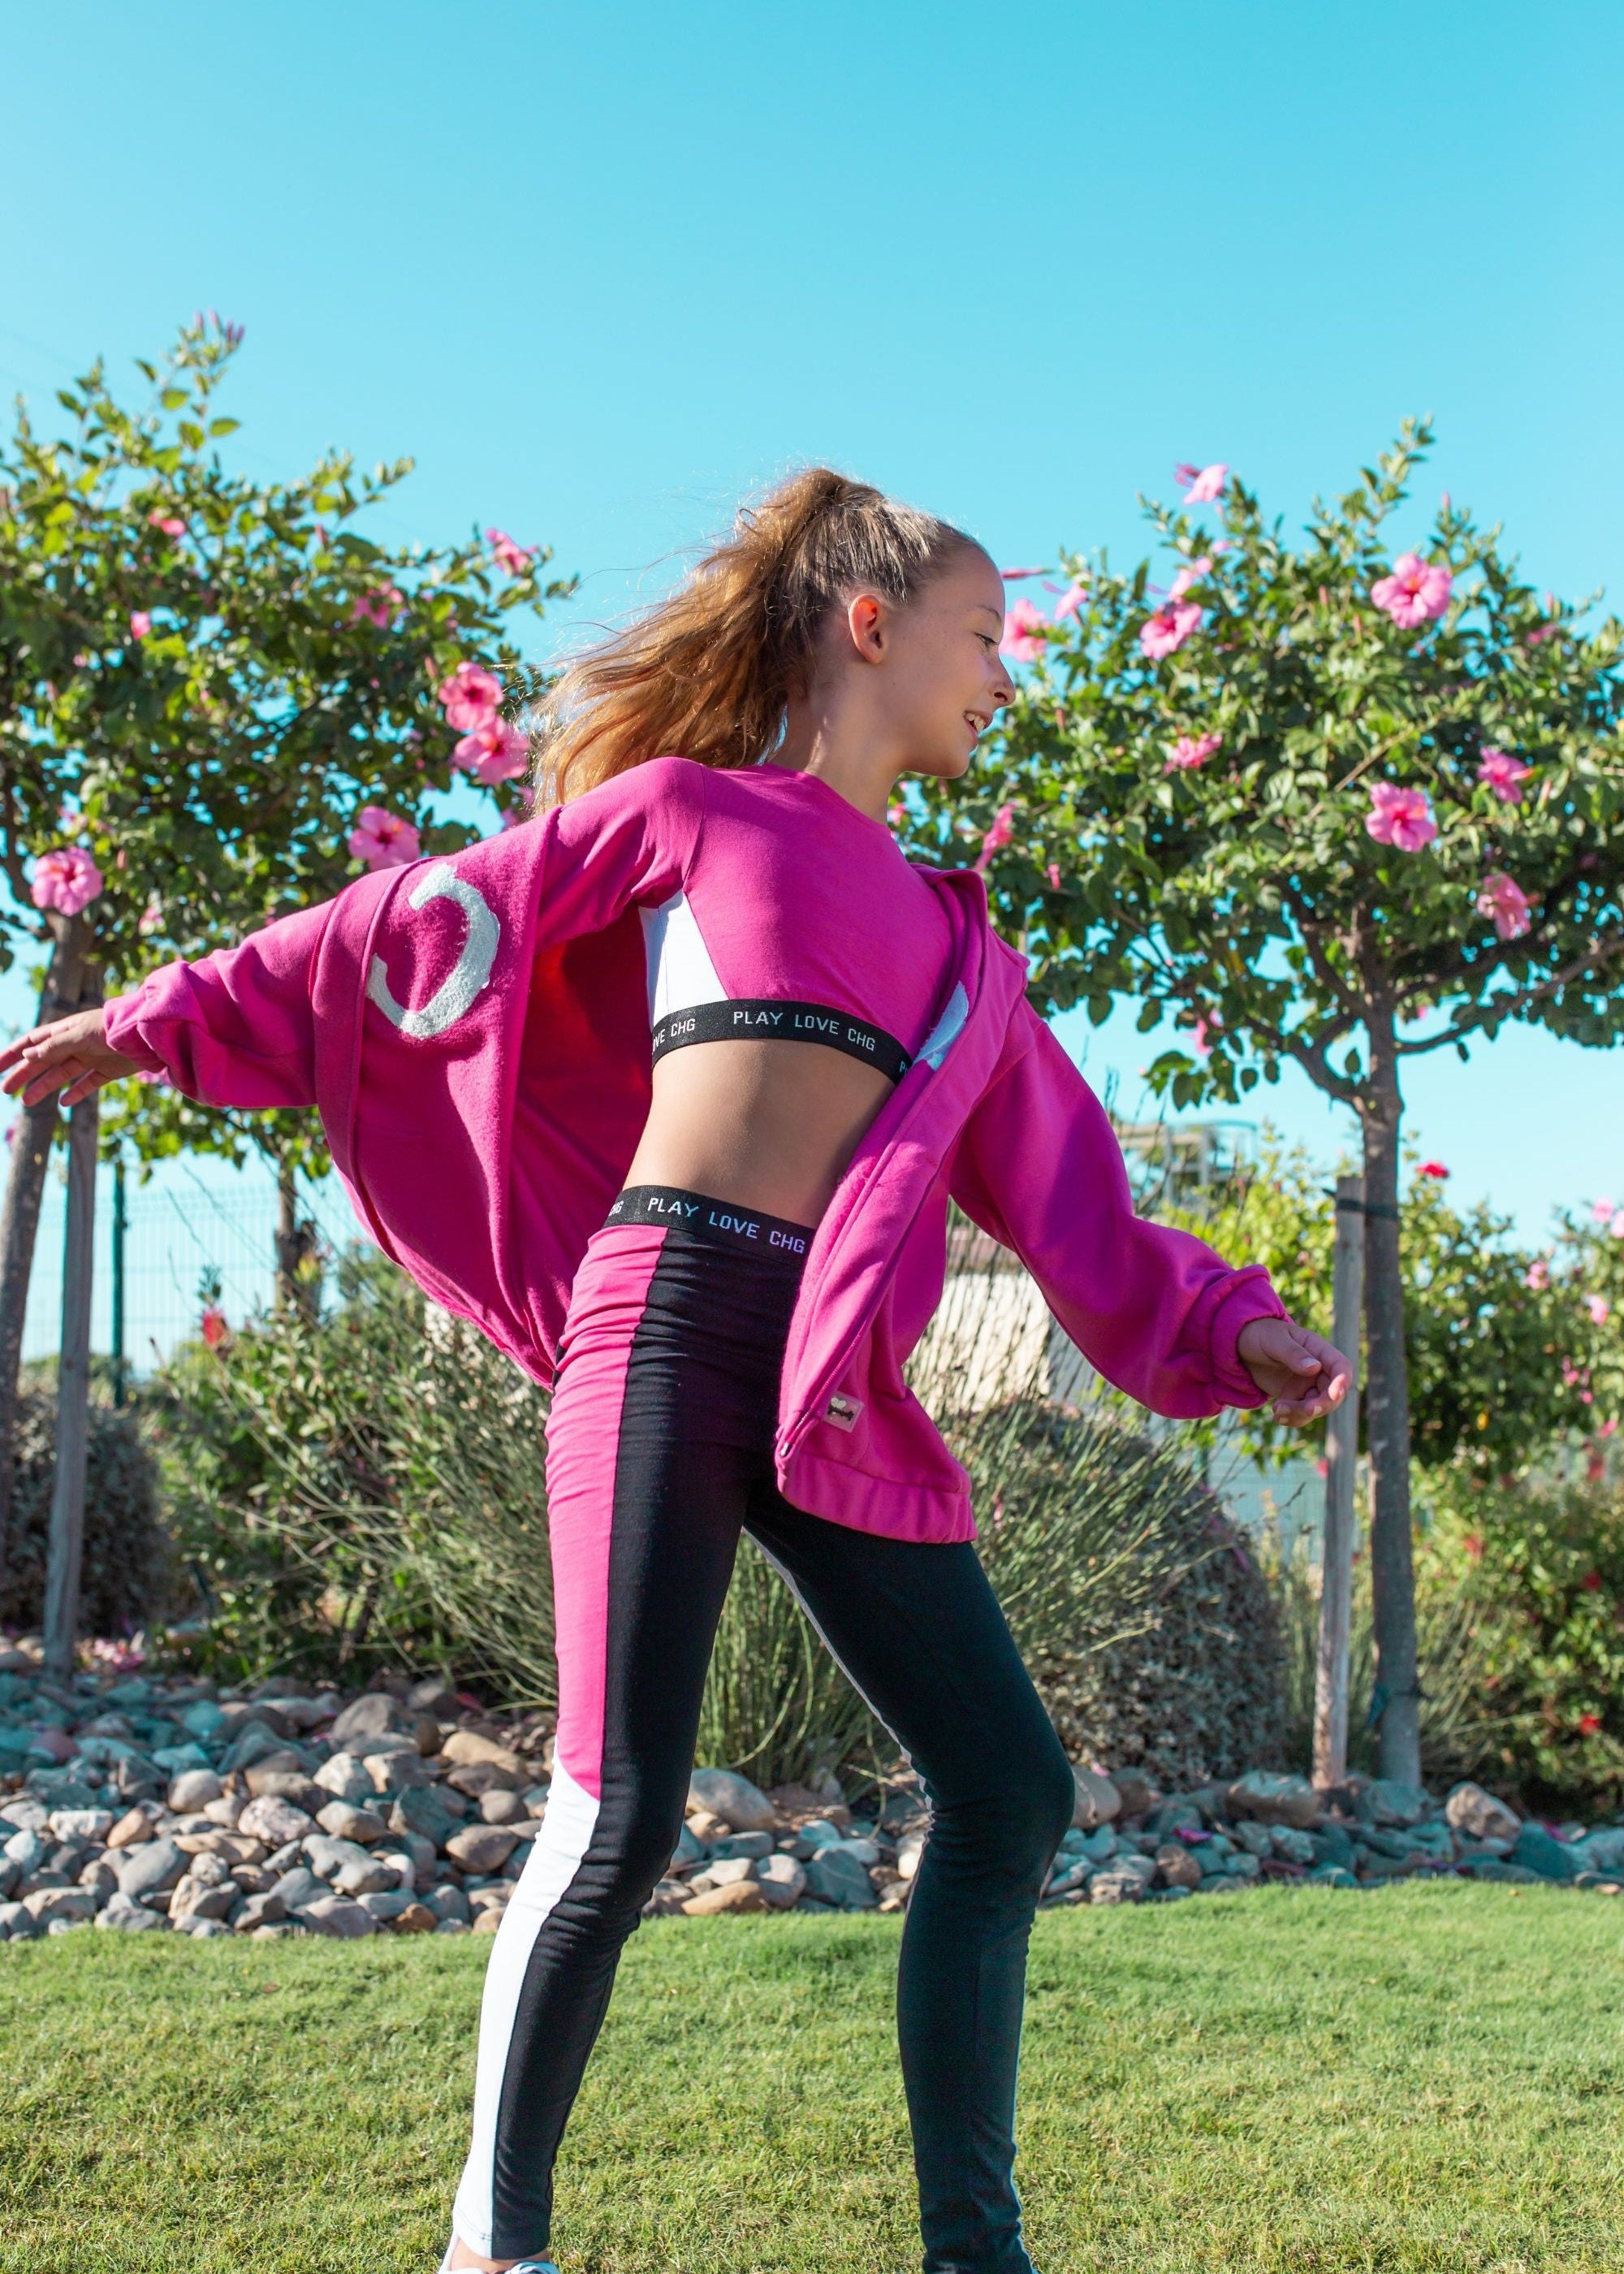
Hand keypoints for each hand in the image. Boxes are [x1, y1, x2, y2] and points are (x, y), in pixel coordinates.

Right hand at [0, 1009, 140, 1108]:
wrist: (145, 1034)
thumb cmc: (110, 1028)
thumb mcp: (78, 1036)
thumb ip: (53, 1047)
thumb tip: (26, 1056)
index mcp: (64, 1031)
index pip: (31, 1043)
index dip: (12, 1054)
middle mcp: (75, 1044)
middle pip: (42, 1061)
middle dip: (22, 1075)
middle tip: (5, 1090)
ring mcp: (91, 1058)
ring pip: (61, 1074)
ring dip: (43, 1087)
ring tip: (26, 1102)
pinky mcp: (107, 1071)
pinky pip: (87, 1084)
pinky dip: (76, 1093)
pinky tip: (64, 1103)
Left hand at [1236, 1315, 1351, 1427]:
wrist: (1241, 1347)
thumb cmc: (1260, 1335)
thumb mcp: (1274, 1340)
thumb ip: (1293, 1353)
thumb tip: (1315, 1368)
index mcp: (1318, 1349)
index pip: (1341, 1366)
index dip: (1343, 1382)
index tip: (1335, 1395)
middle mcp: (1318, 1369)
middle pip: (1333, 1393)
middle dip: (1321, 1405)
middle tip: (1305, 1410)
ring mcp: (1307, 1385)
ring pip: (1317, 1407)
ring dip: (1301, 1414)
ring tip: (1277, 1410)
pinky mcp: (1295, 1397)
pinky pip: (1301, 1414)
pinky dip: (1292, 1418)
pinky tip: (1277, 1416)